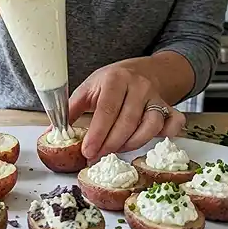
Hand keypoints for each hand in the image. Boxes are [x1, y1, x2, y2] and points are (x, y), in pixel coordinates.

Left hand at [68, 64, 186, 160]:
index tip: (87, 151)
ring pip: (150, 126)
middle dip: (111, 145)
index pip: (106, 110)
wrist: (143, 70)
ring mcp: (156, 97)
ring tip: (116, 150)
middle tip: (97, 158)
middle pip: (127, 122)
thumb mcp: (89, 88)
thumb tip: (53, 133)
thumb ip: (72, 109)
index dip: (97, 134)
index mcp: (116, 80)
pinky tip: (151, 142)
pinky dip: (167, 134)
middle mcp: (139, 87)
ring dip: (132, 144)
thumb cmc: (112, 82)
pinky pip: (174, 123)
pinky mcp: (170, 107)